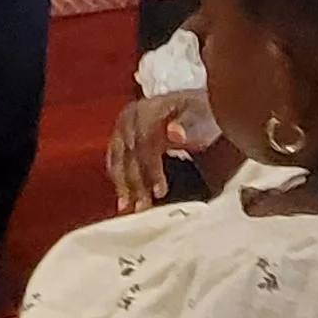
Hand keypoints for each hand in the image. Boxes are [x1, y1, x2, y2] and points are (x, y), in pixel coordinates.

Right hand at [107, 89, 221, 212]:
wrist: (199, 110)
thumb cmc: (202, 114)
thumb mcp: (202, 116)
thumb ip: (187, 125)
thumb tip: (174, 133)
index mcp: (147, 109)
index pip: (144, 142)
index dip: (150, 169)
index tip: (159, 191)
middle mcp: (131, 118)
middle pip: (127, 152)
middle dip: (134, 182)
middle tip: (142, 207)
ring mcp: (124, 128)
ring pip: (117, 158)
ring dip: (123, 184)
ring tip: (129, 208)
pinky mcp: (122, 138)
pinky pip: (115, 160)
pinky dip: (119, 179)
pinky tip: (124, 196)